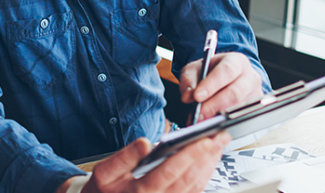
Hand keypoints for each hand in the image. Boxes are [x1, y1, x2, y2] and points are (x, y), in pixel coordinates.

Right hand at [67, 133, 229, 192]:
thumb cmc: (103, 190)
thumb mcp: (104, 172)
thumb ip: (125, 157)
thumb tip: (146, 143)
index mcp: (140, 192)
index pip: (170, 172)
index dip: (189, 155)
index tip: (205, 140)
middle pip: (189, 180)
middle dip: (207, 157)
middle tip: (221, 137)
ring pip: (195, 187)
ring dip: (209, 166)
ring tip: (219, 146)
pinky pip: (192, 192)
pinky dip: (203, 176)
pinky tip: (208, 162)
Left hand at [179, 52, 263, 121]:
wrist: (220, 79)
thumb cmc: (209, 72)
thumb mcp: (194, 70)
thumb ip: (188, 81)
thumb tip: (188, 97)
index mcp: (236, 61)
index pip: (226, 71)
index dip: (212, 84)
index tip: (197, 96)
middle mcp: (250, 77)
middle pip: (235, 92)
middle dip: (214, 105)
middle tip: (198, 114)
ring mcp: (254, 95)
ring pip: (238, 108)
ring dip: (218, 116)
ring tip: (201, 121)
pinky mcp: (254, 110)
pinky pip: (240, 119)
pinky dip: (224, 123)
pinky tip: (211, 124)